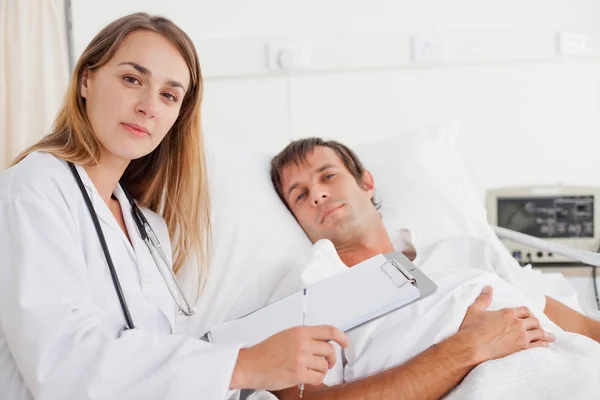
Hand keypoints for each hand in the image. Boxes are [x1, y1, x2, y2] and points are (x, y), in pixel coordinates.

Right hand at [230, 325, 348, 390]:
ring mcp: (300, 358)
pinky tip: (308, 377)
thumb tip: (322, 341)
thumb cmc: (265, 352)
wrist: (250, 365)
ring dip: (321, 369)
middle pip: (330, 350)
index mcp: (300, 331)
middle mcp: (302, 343)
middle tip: (327, 362)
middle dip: (331, 359)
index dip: (342, 337)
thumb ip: (305, 336)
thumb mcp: (287, 336)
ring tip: (311, 370)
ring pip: (325, 365)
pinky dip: (316, 378)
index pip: (330, 331)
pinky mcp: (298, 373)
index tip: (345, 343)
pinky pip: (318, 377)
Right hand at [459, 285, 555, 363]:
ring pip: (539, 332)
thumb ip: (483, 298)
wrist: (471, 347)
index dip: (527, 313)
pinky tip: (545, 346)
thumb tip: (488, 288)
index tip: (528, 317)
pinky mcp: (521, 348)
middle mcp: (517, 323)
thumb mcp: (474, 310)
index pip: (524, 310)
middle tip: (538, 327)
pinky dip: (544, 345)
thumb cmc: (471, 329)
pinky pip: (538, 345)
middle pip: (534, 321)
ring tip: (550, 337)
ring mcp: (521, 336)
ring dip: (545, 334)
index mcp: (507, 313)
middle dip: (536, 323)